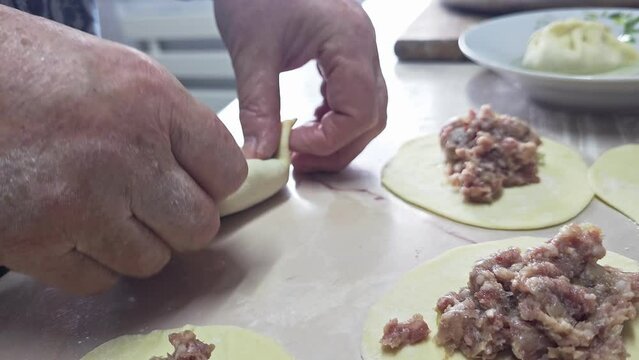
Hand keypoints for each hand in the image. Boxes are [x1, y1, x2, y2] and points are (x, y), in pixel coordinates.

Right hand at [0, 6, 246, 293]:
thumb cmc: (31, 71)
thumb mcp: (118, 72)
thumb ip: (172, 122)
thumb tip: (208, 170)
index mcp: (152, 103)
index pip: (228, 172)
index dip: (217, 183)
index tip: (201, 184)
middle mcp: (124, 156)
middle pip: (199, 227)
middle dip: (182, 220)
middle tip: (156, 203)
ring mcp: (80, 205)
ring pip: (151, 260)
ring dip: (136, 242)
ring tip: (106, 209)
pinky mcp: (36, 242)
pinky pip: (99, 280)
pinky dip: (93, 262)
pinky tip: (75, 228)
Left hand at [215, 0, 387, 171]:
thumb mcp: (252, 51)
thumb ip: (258, 106)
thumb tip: (259, 155)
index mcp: (349, 41)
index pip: (360, 111)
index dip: (329, 140)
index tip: (292, 146)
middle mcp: (364, 48)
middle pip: (371, 117)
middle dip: (337, 147)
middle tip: (298, 160)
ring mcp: (359, 51)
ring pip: (367, 111)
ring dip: (338, 137)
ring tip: (301, 148)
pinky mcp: (346, 54)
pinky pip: (354, 97)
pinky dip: (334, 120)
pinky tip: (308, 124)